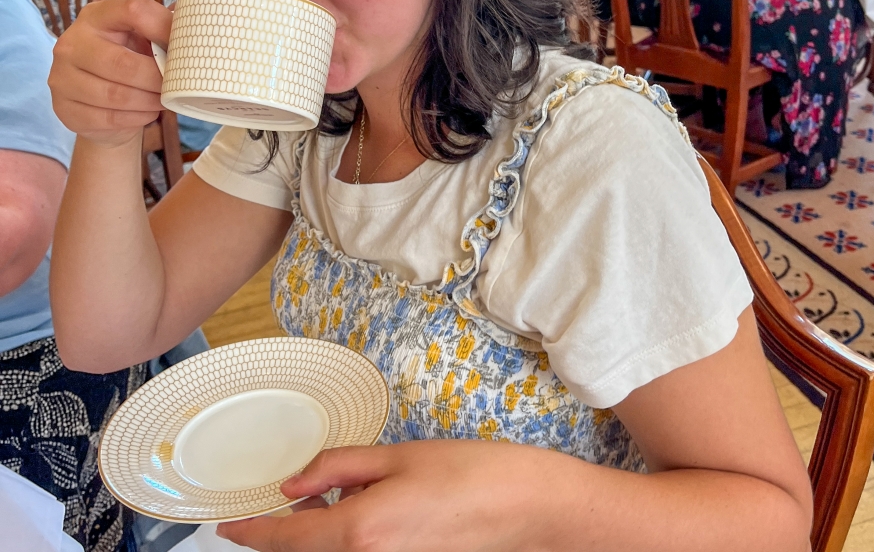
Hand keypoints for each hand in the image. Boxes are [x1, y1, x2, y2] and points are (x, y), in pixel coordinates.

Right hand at [49, 0, 171, 147]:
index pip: (131, 8)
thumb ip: (166, 28)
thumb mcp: (144, 39)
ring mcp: (62, 77)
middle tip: (176, 86)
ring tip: (165, 101)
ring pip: (115, 95)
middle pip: (123, 62)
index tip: (184, 46)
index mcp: (97, 16)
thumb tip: (200, 20)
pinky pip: (109, 117)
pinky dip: (137, 118)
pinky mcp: (65, 109)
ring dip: (149, 102)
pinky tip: (148, 113)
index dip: (164, 27)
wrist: (102, 105)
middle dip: (157, 79)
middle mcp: (72, 43)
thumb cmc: (131, 63)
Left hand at [217, 440, 574, 551]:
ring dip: (321, 534)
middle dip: (289, 531)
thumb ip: (338, 469)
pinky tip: (368, 511)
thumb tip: (292, 484)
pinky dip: (349, 539)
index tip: (225, 527)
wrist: (524, 507)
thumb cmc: (465, 473)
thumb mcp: (396, 456)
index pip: (285, 541)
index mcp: (359, 534)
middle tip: (292, 496)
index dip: (250, 534)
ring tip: (335, 496)